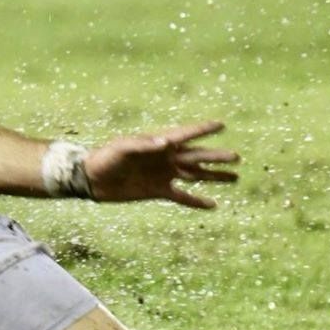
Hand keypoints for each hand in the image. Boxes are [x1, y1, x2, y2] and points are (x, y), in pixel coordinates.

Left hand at [84, 120, 238, 209]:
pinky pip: (182, 197)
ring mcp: (164, 175)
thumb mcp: (122, 148)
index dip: (203, 129)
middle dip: (216, 157)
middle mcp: (165, 158)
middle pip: (197, 156)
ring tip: (235, 177)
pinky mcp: (158, 191)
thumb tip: (165, 143)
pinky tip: (213, 204)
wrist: (92, 179)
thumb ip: (143, 144)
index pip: (185, 135)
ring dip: (214, 176)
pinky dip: (197, 201)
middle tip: (237, 156)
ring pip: (195, 175)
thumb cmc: (105, 157)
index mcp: (158, 143)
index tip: (222, 124)